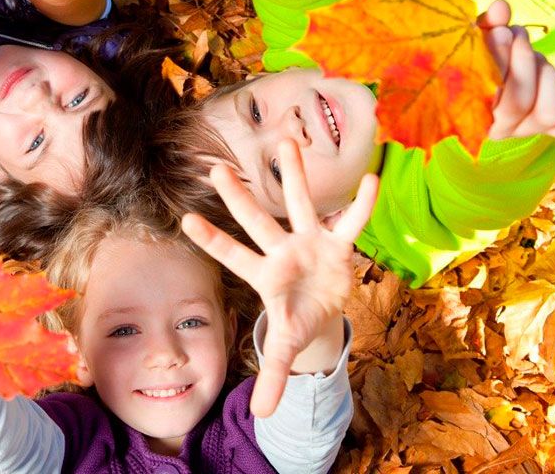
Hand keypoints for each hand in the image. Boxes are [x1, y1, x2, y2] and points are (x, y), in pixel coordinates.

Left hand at [182, 139, 377, 416]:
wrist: (324, 307)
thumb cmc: (297, 319)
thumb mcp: (286, 347)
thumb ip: (274, 375)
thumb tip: (262, 413)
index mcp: (265, 275)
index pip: (233, 256)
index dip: (211, 241)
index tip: (183, 219)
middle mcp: (283, 250)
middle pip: (258, 222)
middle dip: (239, 199)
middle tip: (215, 171)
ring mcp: (310, 242)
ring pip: (300, 204)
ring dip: (294, 176)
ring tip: (286, 142)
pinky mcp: (340, 244)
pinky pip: (352, 222)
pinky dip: (361, 204)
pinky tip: (370, 178)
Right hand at [480, 1, 554, 148]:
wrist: (489, 77)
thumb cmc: (478, 57)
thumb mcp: (475, 42)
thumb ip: (486, 27)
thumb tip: (502, 7)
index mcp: (474, 116)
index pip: (488, 99)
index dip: (499, 62)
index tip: (500, 31)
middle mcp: (502, 129)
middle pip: (520, 103)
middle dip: (522, 60)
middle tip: (516, 33)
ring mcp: (530, 128)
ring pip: (548, 111)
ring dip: (545, 74)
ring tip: (532, 52)